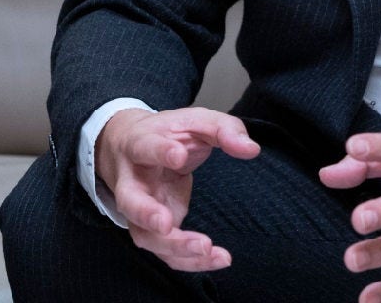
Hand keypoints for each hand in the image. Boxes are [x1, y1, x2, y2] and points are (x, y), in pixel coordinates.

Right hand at [95, 106, 259, 271]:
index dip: (160, 152)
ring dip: (174, 246)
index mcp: (140, 144)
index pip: (145, 147)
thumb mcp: (196, 120)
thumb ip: (224, 130)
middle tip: (166, 224)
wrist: (129, 147)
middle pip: (130, 201)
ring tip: (206, 248)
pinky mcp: (151, 229)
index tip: (178, 156)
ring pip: (145, 235)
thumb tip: (251, 149)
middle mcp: (132, 180)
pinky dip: (189, 260)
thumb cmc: (167, 133)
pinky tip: (216, 258)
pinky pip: (165, 250)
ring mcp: (138, 209)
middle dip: (146, 214)